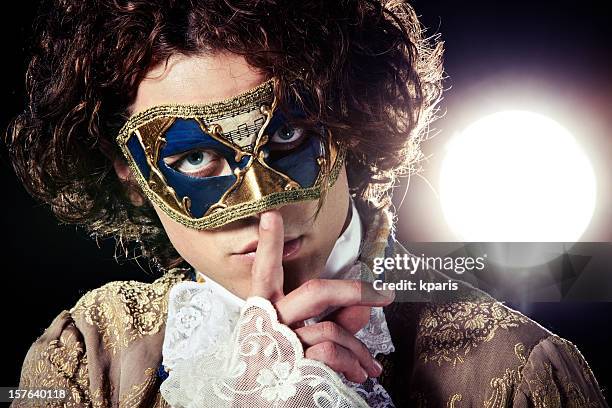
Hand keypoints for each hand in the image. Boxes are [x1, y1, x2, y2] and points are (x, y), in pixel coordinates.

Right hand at [249, 210, 393, 382]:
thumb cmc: (286, 371)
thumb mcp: (308, 341)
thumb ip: (335, 321)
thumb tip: (364, 305)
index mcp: (264, 311)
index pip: (264, 272)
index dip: (268, 244)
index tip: (270, 215)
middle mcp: (266, 323)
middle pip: (315, 291)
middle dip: (355, 290)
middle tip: (384, 294)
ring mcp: (277, 345)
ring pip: (331, 328)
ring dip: (359, 347)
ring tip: (369, 366)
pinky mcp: (291, 365)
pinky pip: (332, 352)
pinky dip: (352, 362)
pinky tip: (357, 375)